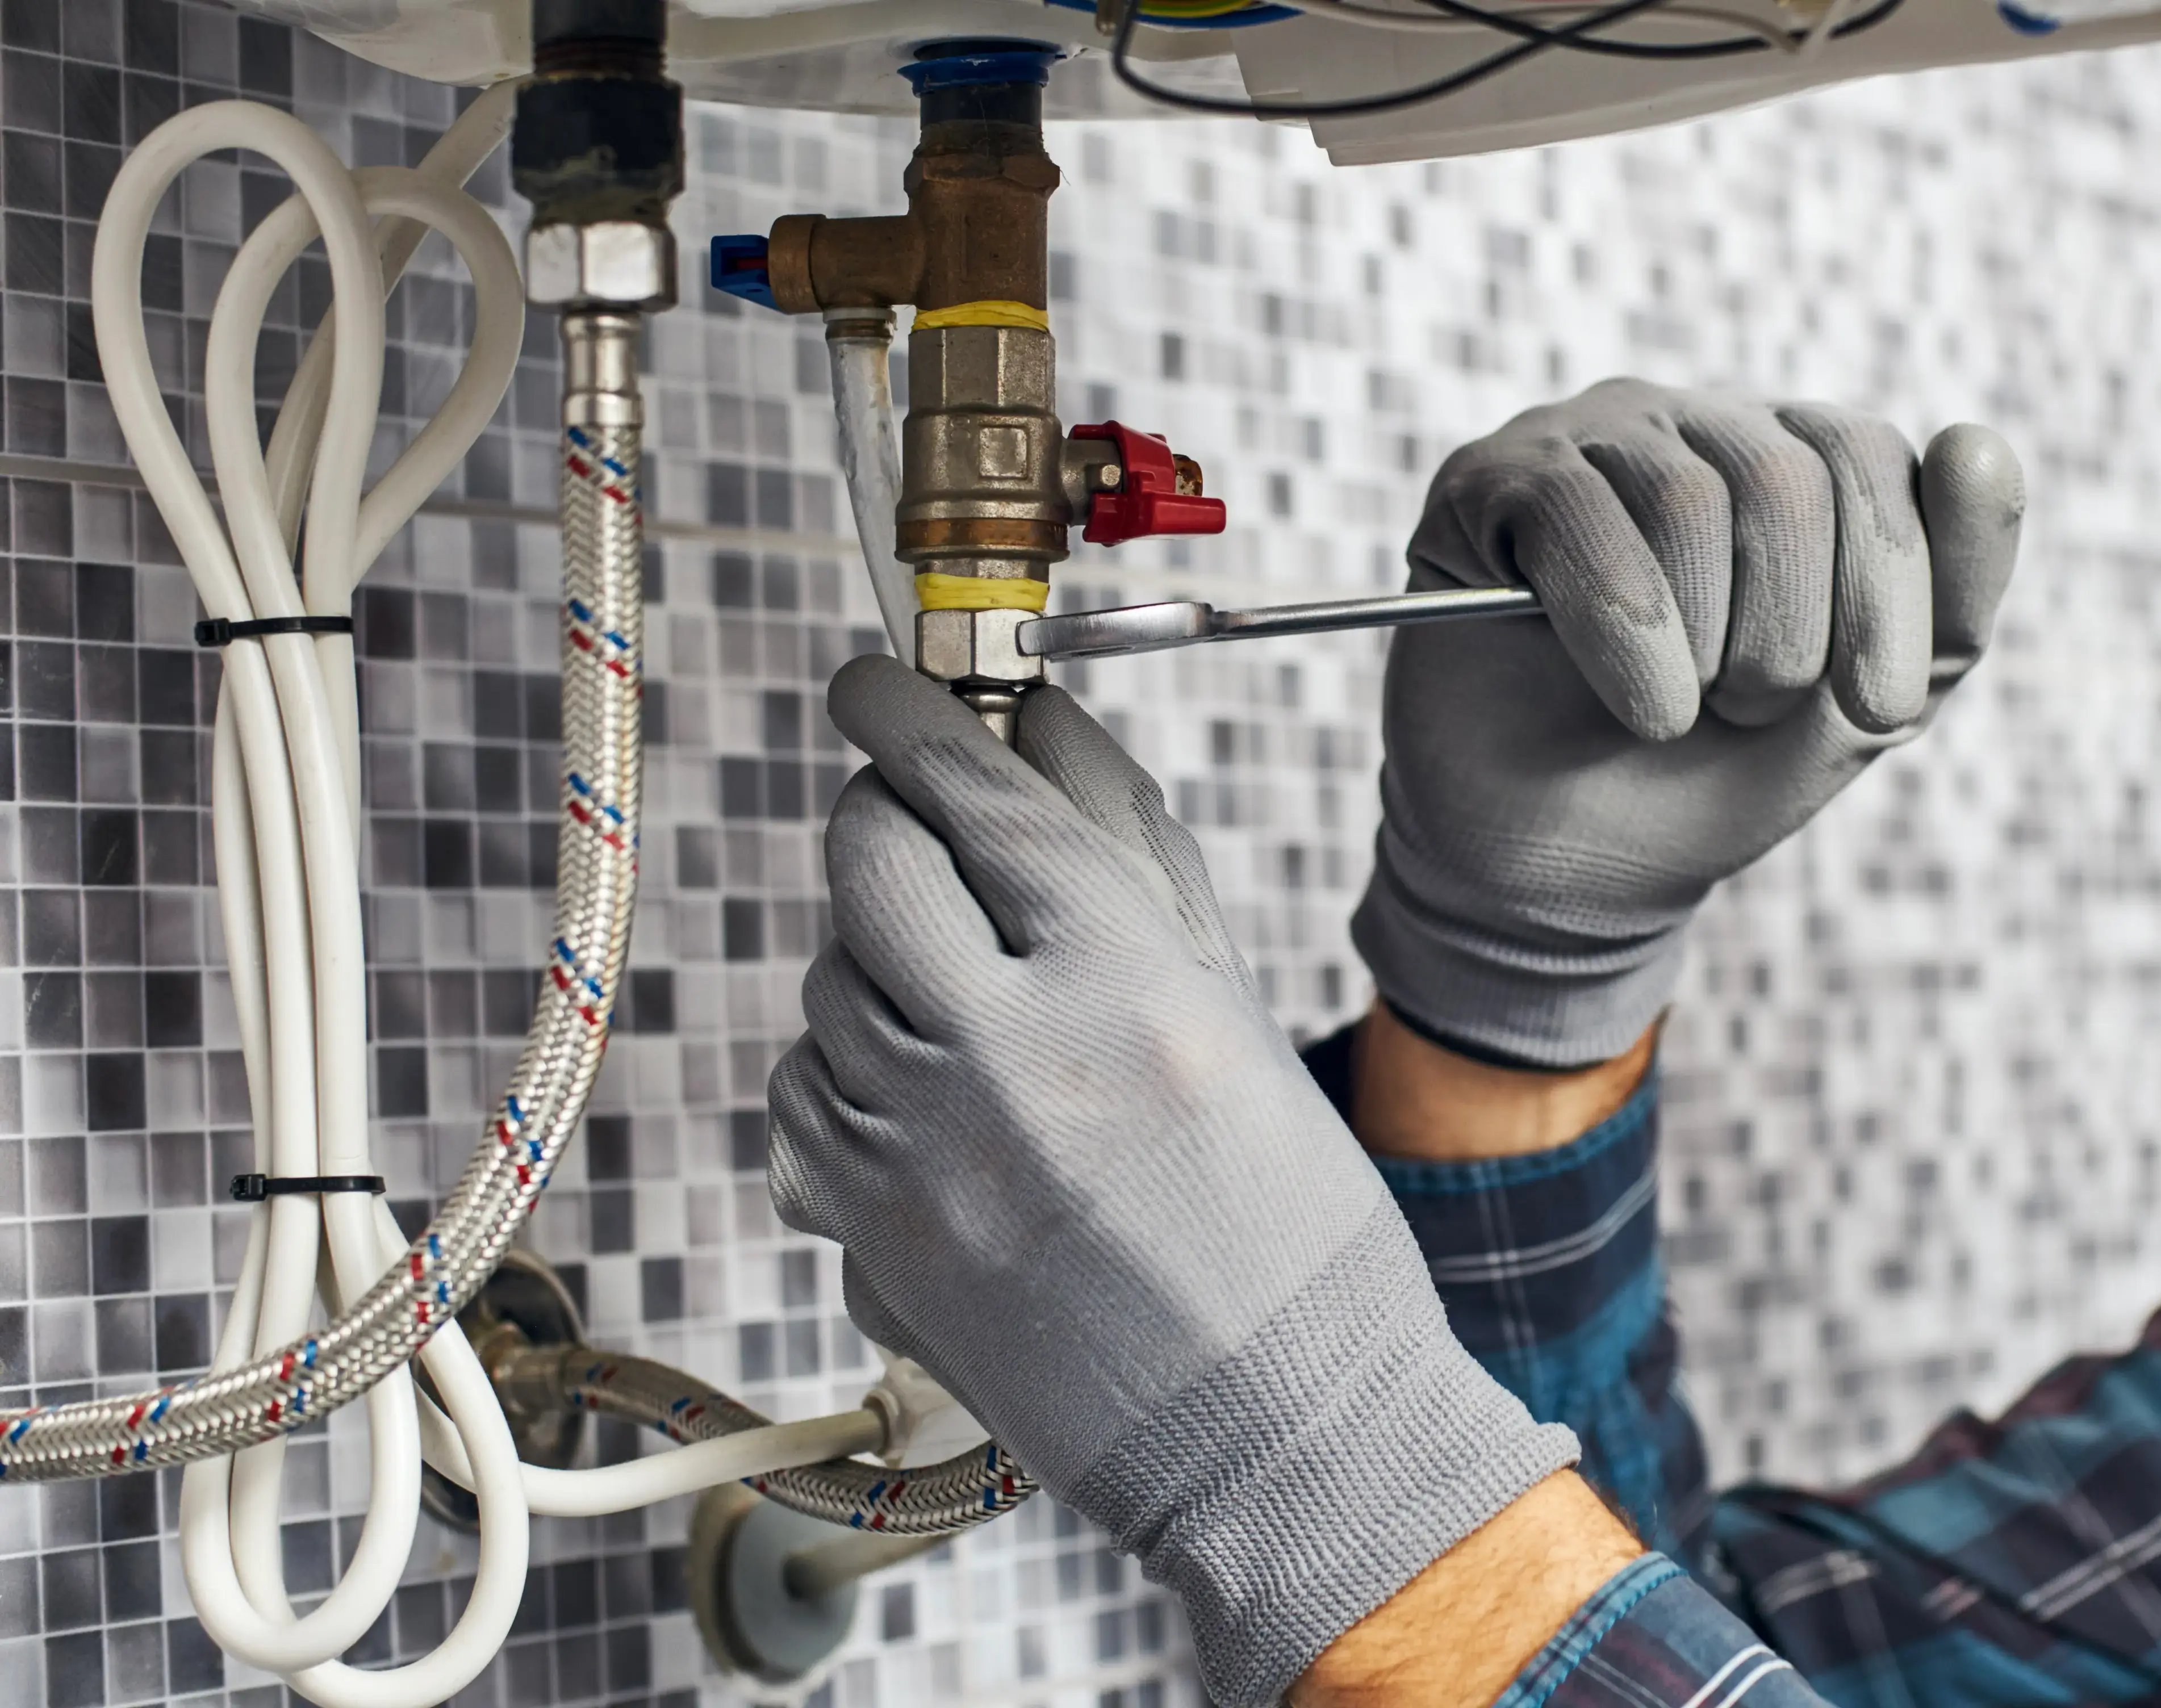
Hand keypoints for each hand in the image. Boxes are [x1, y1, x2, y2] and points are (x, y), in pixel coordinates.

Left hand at [767, 656, 1575, 1706]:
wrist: (1277, 1437)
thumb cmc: (1292, 1231)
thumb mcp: (1236, 1014)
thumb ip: (1133, 857)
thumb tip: (1042, 726)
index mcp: (1126, 988)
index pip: (978, 797)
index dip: (914, 717)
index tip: (877, 681)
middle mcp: (1009, 1059)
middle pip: (869, 864)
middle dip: (886, 820)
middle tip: (917, 820)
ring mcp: (923, 1156)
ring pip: (826, 982)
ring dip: (876, 958)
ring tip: (966, 1001)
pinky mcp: (871, 1239)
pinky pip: (808, 1099)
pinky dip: (850, 1071)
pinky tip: (935, 1099)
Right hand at [1358, 378, 2024, 1067]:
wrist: (1568, 868)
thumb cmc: (1718, 774)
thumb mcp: (1867, 704)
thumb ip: (1953, 593)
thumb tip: (1978, 441)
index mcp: (1798, 459)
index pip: (1872, 457)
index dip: (1889, 592)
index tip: (1878, 705)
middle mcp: (1696, 425)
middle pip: (1786, 478)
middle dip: (1791, 638)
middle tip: (1751, 711)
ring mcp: (1588, 441)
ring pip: (1688, 504)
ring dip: (1705, 652)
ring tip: (1678, 713)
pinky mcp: (1490, 480)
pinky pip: (1578, 518)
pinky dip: (1623, 638)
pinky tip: (1630, 702)